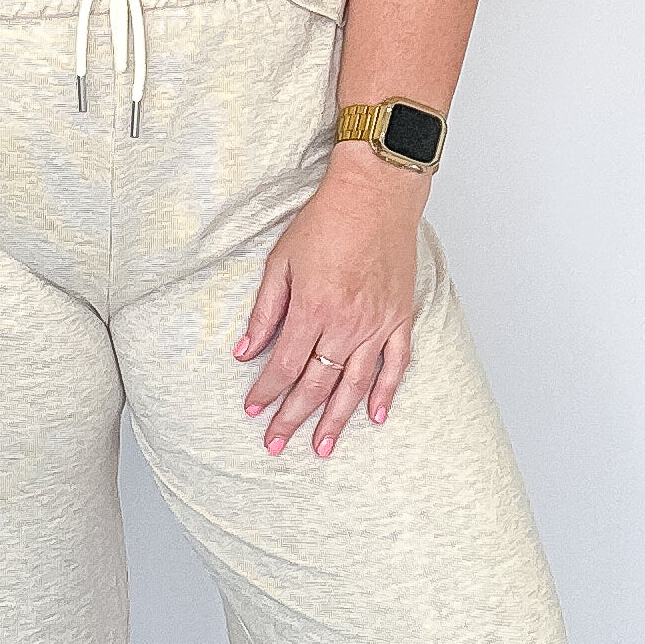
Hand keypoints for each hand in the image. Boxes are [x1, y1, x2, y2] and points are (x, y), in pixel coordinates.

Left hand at [234, 146, 427, 456]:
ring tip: (321, 447)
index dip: (267, 392)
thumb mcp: (280, 261)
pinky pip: (395, 365)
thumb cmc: (326, 222)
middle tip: (276, 444)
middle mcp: (346, 323)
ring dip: (336, 420)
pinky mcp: (400, 318)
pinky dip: (386, 393)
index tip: (253, 409)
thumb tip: (244, 351)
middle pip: (316, 383)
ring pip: (354, 385)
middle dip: (293, 418)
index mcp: (313, 308)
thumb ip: (264, 311)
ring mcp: (377, 324)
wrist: (375, 196)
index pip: (284, 365)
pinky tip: (375, 417)